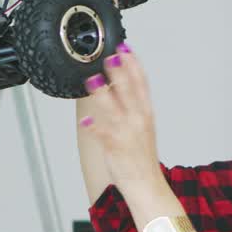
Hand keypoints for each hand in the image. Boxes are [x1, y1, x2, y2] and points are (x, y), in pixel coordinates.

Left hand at [79, 41, 162, 199]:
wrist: (147, 184)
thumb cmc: (142, 157)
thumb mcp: (142, 126)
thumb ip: (132, 106)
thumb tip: (118, 86)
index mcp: (146, 113)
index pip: (142, 83)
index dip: (134, 64)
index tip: (126, 47)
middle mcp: (138, 120)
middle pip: (129, 90)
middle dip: (119, 71)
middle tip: (110, 55)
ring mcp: (127, 133)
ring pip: (114, 109)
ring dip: (104, 94)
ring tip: (93, 80)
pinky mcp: (116, 147)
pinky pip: (103, 135)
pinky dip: (94, 129)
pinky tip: (84, 122)